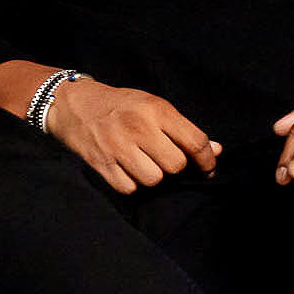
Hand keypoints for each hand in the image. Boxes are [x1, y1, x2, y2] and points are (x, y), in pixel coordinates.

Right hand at [46, 78, 221, 194]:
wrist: (76, 104)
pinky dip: (133, 184)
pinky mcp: (101, 163)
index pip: (195, 142)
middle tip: (166, 159)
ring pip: (154, 180)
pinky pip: (130, 189)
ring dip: (154, 176)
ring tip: (146, 163)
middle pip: (175, 165)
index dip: (207, 160)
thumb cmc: (123, 106)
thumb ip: (184, 129)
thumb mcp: (155, 107)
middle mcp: (138, 127)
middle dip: (175, 167)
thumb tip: (216, 151)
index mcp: (157, 110)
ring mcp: (118, 147)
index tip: (208, 167)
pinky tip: (128, 169)